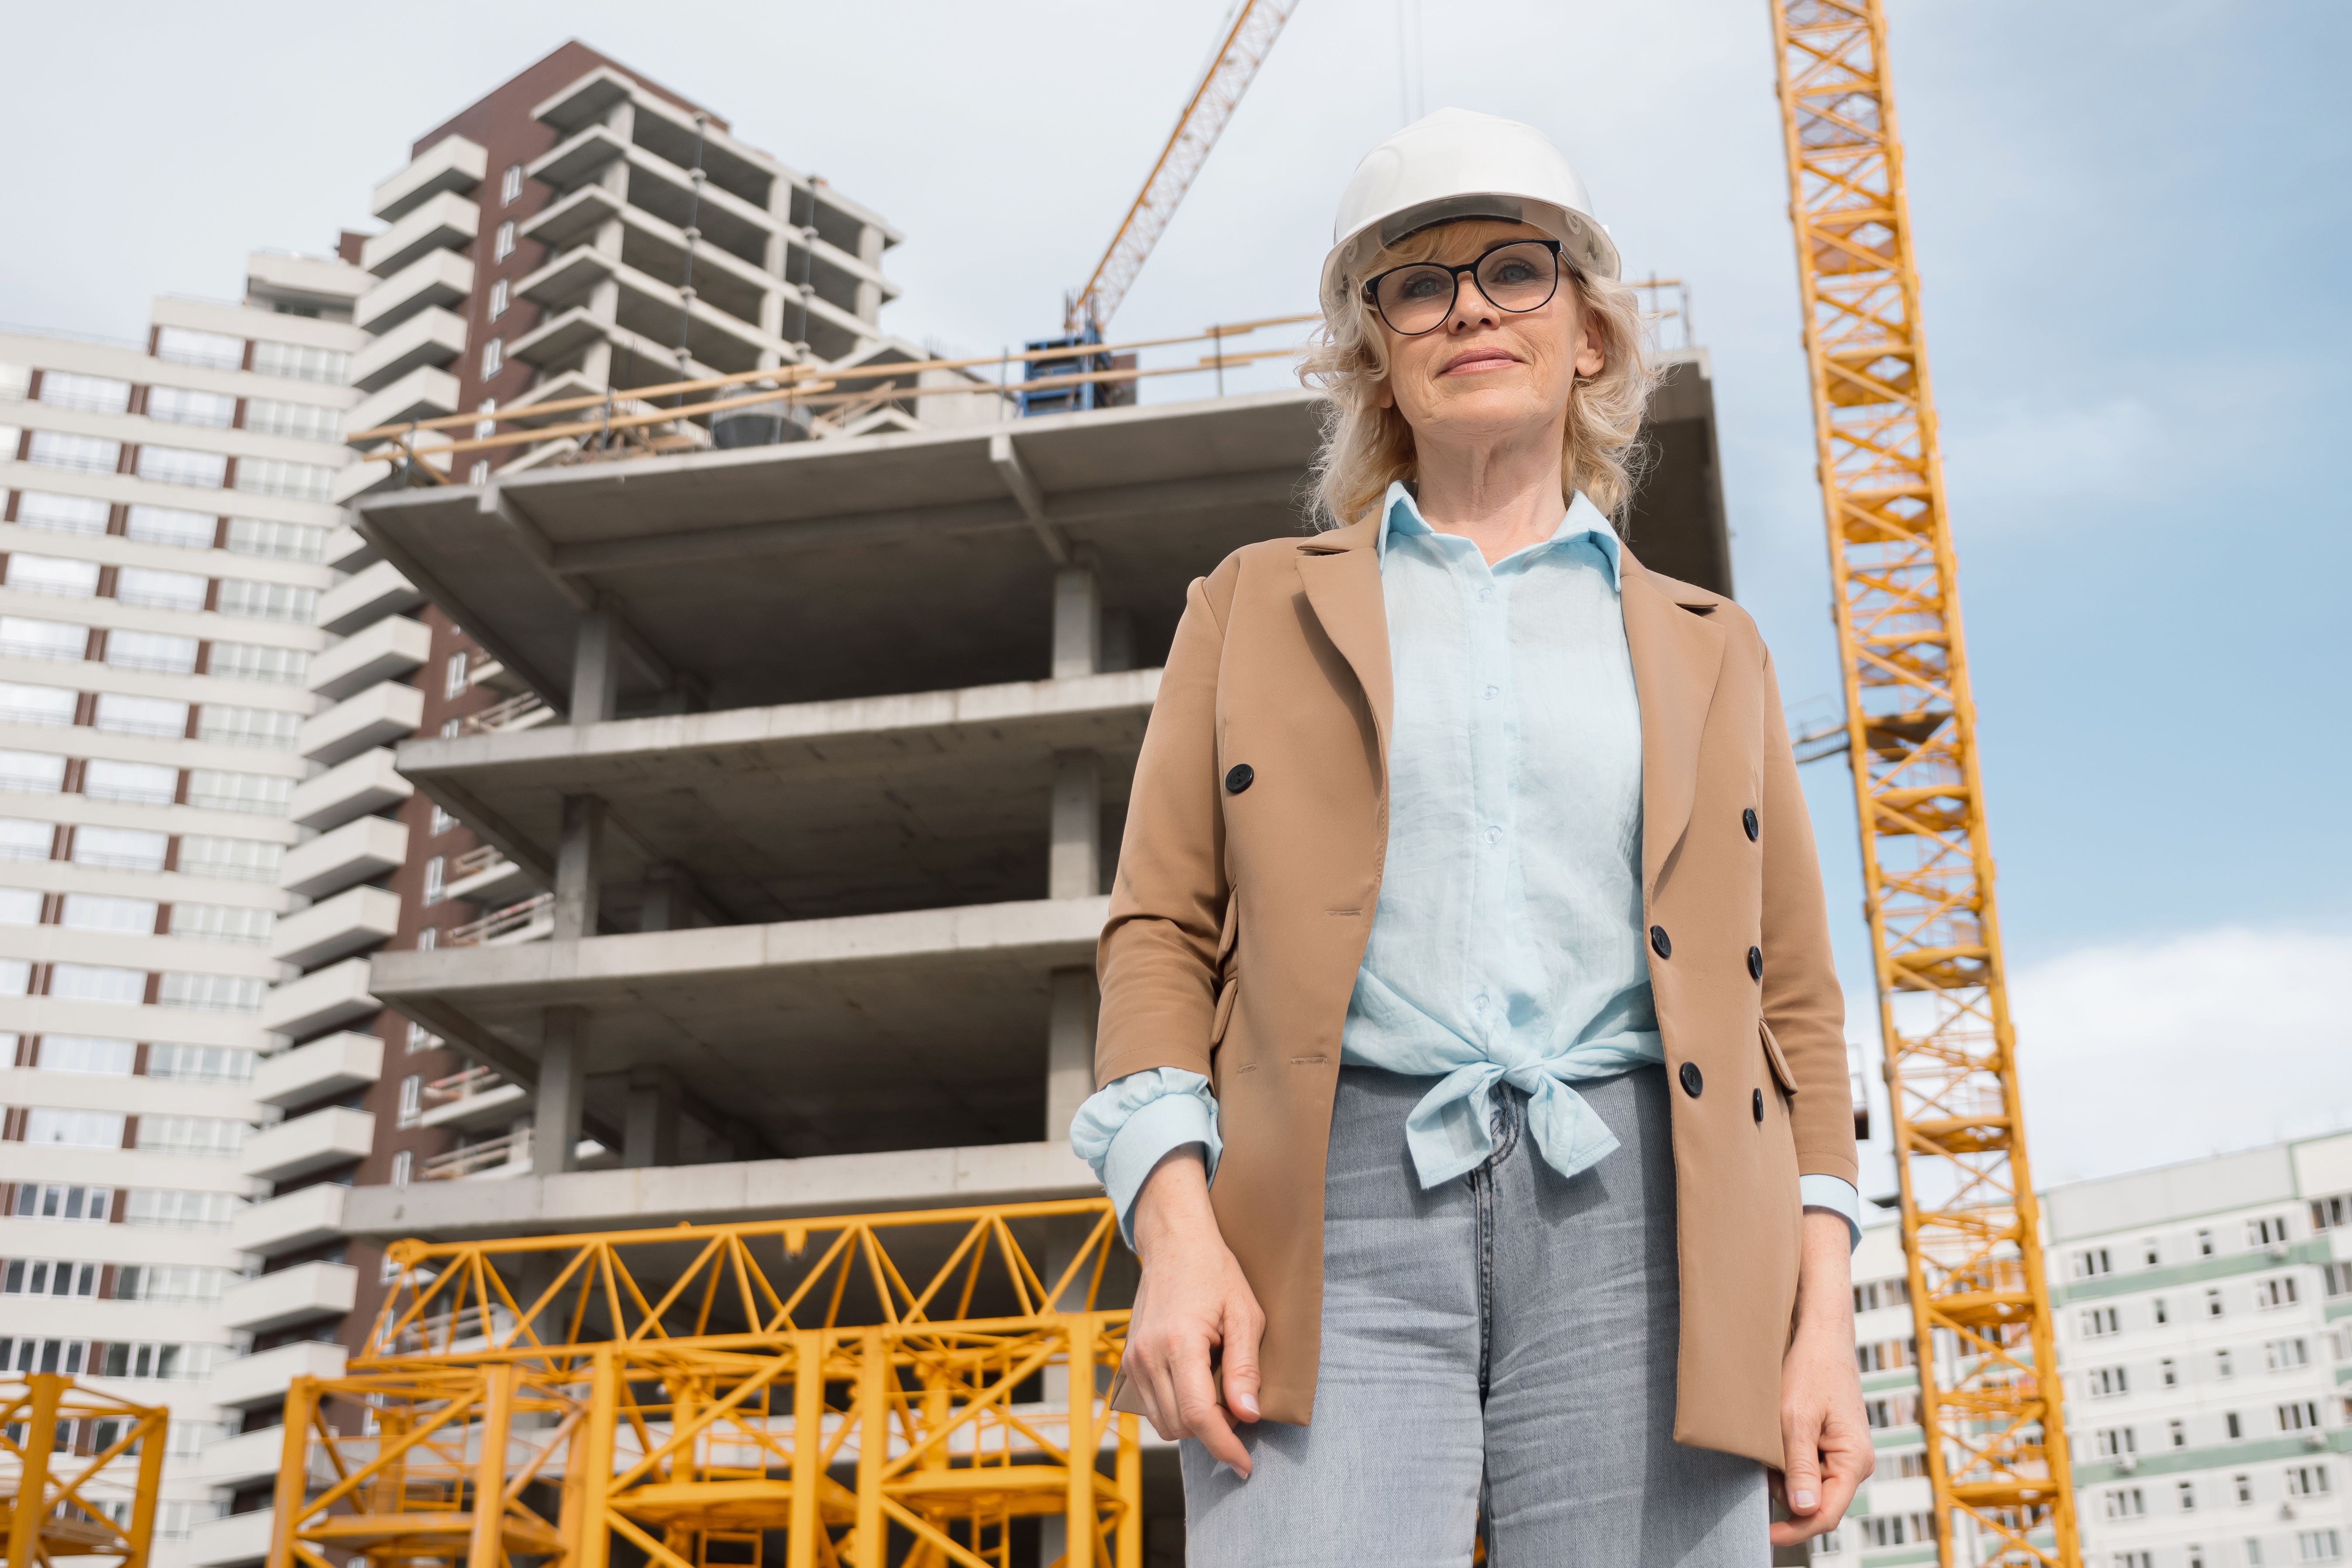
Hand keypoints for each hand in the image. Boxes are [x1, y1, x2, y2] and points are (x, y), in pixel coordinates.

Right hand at [1120, 1146, 1265, 1476]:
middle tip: (1239, 1405)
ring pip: (1163, 1421)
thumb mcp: (1246, 1314)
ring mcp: (1132, 1358)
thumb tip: (1247, 1416)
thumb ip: (1246, 1368)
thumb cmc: (1215, 1272)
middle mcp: (1147, 1355)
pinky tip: (1195, 1383)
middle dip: (1213, 1430)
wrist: (1174, 1242)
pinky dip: (1175, 1407)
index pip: (1199, 1415)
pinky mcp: (1128, 1359)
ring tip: (1217, 1388)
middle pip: (1180, 1425)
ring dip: (1193, 1420)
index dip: (1224, 1446)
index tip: (1244, 1464)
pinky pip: (1150, 1404)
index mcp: (1179, 1343)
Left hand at [1771, 1209, 1874, 1546]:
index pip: (1826, 1514)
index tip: (1764, 1534)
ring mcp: (1843, 1452)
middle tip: (1757, 1468)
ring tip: (1767, 1441)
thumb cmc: (1809, 1369)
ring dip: (1782, 1474)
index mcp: (1854, 1461)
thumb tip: (1804, 1511)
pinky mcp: (1830, 1441)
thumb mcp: (1796, 1419)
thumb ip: (1800, 1466)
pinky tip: (1773, 1436)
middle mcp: (1855, 1462)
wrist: (1818, 1332)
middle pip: (1817, 1502)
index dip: (1795, 1528)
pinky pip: (1806, 1465)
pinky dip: (1785, 1459)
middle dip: (1785, 1495)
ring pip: (1808, 1484)